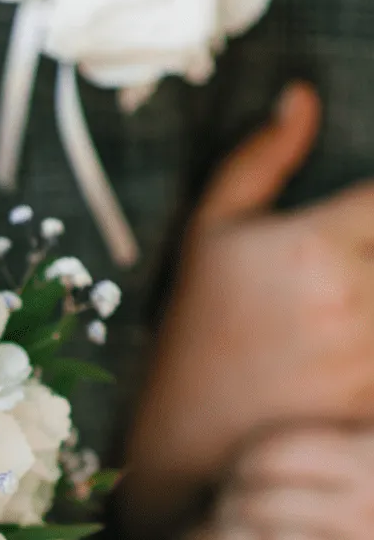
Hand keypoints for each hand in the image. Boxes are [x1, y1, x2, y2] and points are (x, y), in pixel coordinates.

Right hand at [124, 82, 373, 539]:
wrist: (184, 442)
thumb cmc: (195, 331)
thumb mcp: (208, 236)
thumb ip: (259, 160)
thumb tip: (302, 97)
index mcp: (316, 242)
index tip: (367, 219)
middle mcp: (353, 295)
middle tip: (354, 269)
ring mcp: (368, 355)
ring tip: (350, 308)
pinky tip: (352, 349)